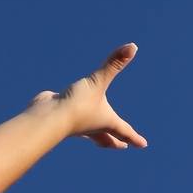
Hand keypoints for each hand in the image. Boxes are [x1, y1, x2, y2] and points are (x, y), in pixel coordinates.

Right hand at [29, 42, 148, 149]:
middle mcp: (92, 125)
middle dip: (114, 142)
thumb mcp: (98, 81)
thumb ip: (114, 64)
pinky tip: (69, 112)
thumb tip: (133, 46)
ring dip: (95, 135)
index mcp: (106, 121)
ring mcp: (77, 124)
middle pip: (107, 138)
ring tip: (97, 132)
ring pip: (89, 133)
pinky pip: (72, 121)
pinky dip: (75, 121)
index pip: (124, 131)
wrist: (48, 117)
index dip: (135, 137)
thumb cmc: (77, 103)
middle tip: (123, 146)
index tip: (144, 145)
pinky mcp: (62, 118)